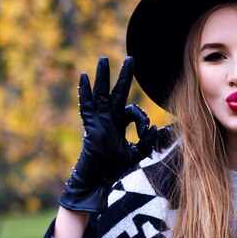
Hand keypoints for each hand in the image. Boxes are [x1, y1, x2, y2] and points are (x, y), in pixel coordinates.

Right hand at [59, 56, 156, 212]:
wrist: (100, 178)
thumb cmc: (115, 169)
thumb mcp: (136, 154)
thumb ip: (147, 142)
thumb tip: (153, 127)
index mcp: (119, 123)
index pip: (133, 111)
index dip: (141, 119)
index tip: (144, 131)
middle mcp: (108, 118)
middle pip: (116, 92)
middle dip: (123, 75)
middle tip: (130, 59)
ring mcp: (98, 119)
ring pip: (101, 92)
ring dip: (103, 76)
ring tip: (103, 59)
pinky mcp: (90, 124)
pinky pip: (86, 105)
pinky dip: (84, 91)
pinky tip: (83, 77)